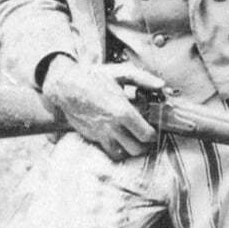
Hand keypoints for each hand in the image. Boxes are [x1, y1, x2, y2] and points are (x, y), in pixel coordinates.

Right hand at [41, 58, 165, 160]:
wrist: (66, 86)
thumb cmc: (94, 78)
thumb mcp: (120, 73)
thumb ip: (143, 79)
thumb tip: (161, 85)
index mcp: (123, 111)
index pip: (146, 134)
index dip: (153, 134)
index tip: (153, 129)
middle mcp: (113, 126)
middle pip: (137, 149)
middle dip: (144, 145)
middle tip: (144, 136)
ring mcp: (101, 134)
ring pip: (122, 154)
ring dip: (129, 149)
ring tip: (132, 140)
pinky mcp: (92, 137)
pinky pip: (108, 152)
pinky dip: (116, 150)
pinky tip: (118, 139)